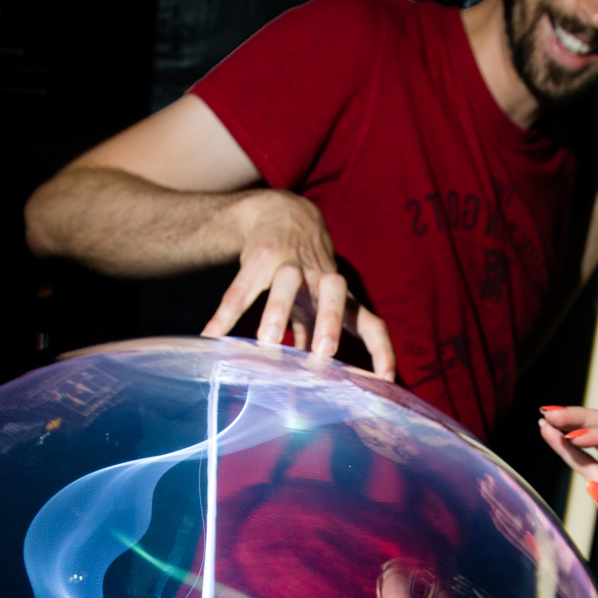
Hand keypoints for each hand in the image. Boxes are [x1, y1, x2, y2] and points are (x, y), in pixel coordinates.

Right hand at [206, 190, 395, 379]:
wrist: (283, 214)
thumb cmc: (306, 274)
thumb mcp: (317, 302)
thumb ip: (317, 336)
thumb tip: (321, 383)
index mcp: (341, 297)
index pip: (369, 322)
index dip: (380, 349)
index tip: (386, 378)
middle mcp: (320, 278)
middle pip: (334, 291)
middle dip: (330, 320)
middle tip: (324, 352)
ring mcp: (289, 265)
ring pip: (288, 282)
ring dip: (279, 310)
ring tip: (268, 342)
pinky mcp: (258, 260)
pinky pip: (240, 290)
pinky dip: (224, 315)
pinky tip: (210, 337)